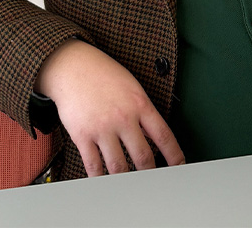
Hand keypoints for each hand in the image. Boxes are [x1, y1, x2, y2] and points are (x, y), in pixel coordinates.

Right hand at [35, 39, 184, 175]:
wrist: (72, 66)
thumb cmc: (103, 75)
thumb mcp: (132, 86)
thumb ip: (143, 111)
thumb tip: (155, 137)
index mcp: (139, 104)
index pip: (164, 136)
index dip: (174, 156)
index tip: (178, 168)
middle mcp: (123, 118)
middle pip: (143, 157)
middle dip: (151, 174)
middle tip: (154, 182)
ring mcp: (102, 128)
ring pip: (119, 167)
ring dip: (127, 180)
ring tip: (131, 185)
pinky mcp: (82, 136)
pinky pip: (93, 166)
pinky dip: (100, 179)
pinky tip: (105, 181)